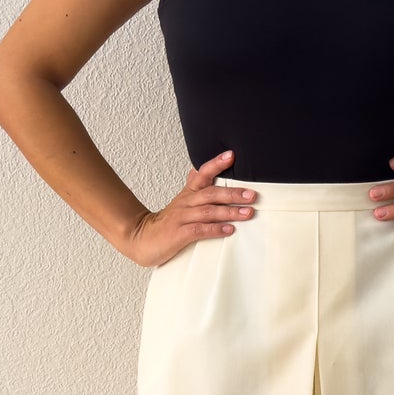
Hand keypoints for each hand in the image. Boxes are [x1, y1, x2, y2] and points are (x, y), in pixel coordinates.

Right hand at [121, 149, 256, 268]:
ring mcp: (182, 218)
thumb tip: (197, 169)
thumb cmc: (166, 223)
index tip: (231, 155)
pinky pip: (199, 230)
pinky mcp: (179, 234)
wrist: (141, 238)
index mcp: (188, 194)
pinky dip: (215, 229)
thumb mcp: (180, 201)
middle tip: (252, 195)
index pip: (202, 174)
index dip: (216, 164)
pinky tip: (229, 230)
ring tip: (247, 213)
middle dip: (233, 193)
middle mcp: (186, 203)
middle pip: (211, 193)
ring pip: (208, 211)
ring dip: (229, 212)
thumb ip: (191, 187)